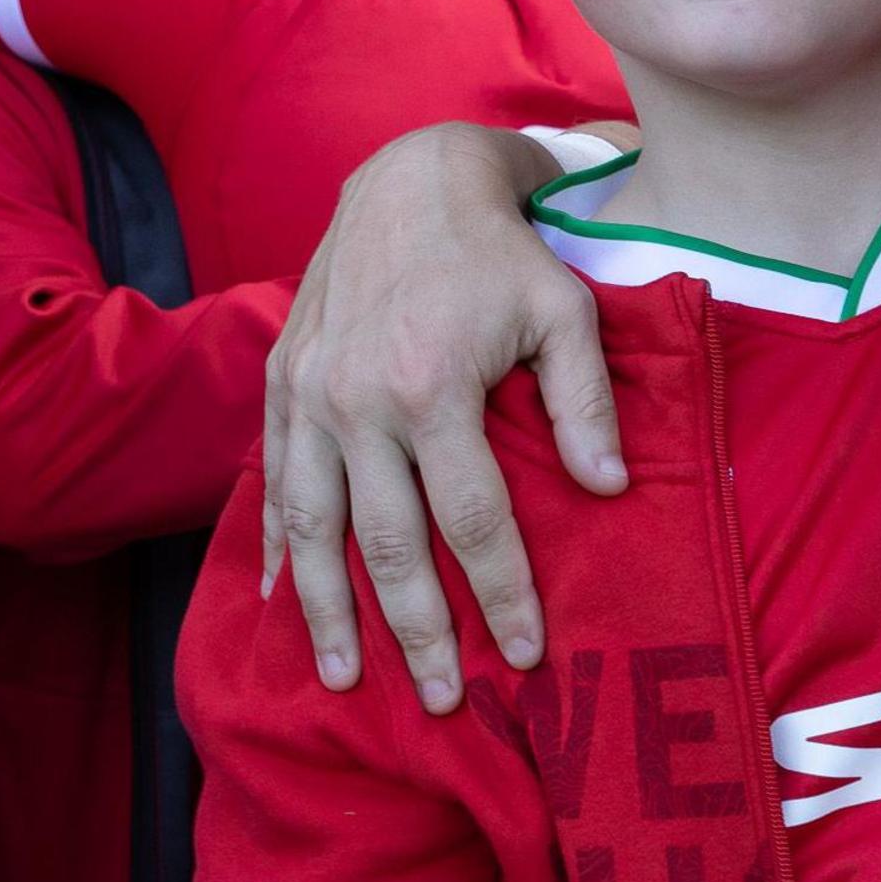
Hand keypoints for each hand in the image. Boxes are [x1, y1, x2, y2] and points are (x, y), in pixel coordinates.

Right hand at [261, 122, 620, 712]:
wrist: (409, 179)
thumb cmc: (502, 252)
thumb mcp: (564, 310)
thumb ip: (585, 402)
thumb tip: (607, 490)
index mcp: (433, 388)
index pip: (472, 519)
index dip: (501, 592)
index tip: (526, 653)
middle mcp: (358, 402)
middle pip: (387, 544)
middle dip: (417, 631)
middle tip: (444, 702)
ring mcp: (309, 395)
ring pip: (313, 528)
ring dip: (327, 612)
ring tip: (345, 680)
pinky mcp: (282, 383)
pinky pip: (273, 482)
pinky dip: (274, 545)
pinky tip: (277, 599)